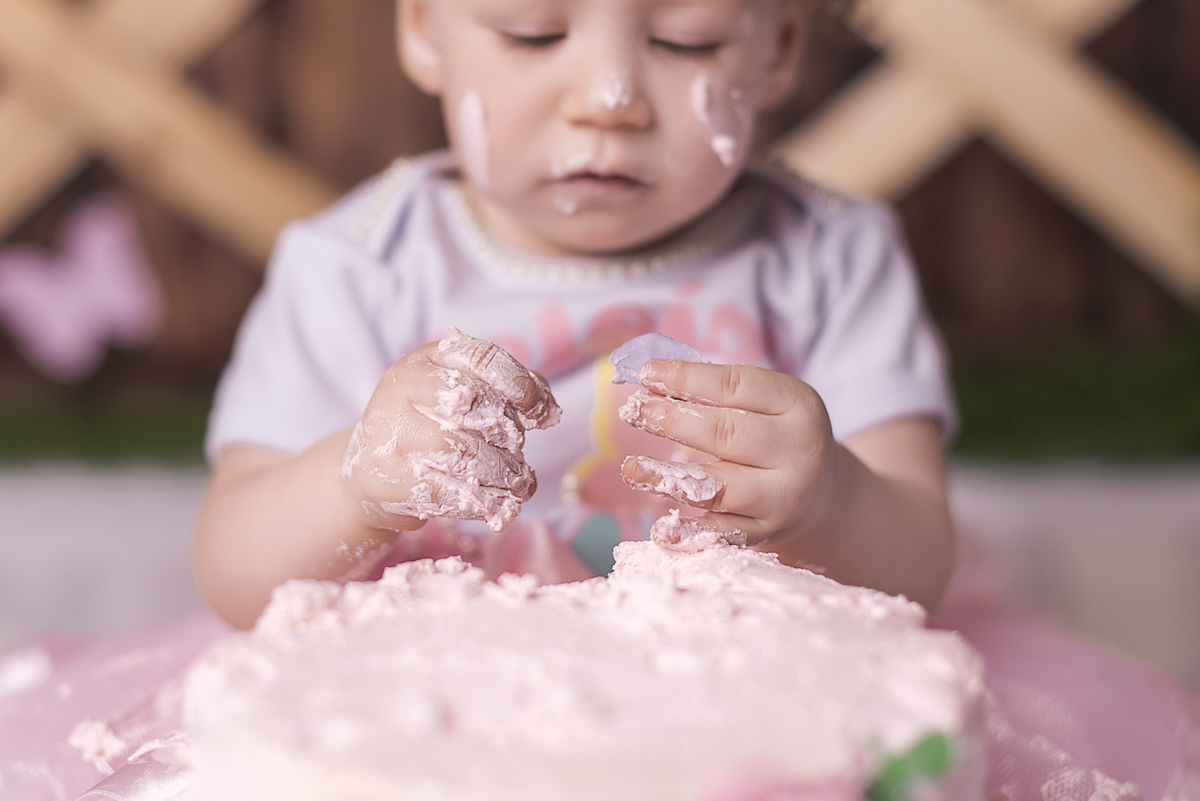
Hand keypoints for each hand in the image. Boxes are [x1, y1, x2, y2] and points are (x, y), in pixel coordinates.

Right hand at [341, 330, 559, 532]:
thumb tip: (548, 410)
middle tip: (519, 454)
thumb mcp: (467, 396)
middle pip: (475, 407)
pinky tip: (496, 506)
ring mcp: (390, 433)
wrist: (371, 470)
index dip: (518, 384)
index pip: (481, 359)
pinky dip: (481, 502)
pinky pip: (446, 492)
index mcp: (428, 359)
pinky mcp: (387, 478)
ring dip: (502, 474)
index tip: (538, 411)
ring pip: (463, 453)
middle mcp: (403, 389)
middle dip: (509, 435)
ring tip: (518, 485)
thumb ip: (511, 392)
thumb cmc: (434, 427)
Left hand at [619, 359, 843, 551]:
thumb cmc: (775, 434)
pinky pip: (723, 533)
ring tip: (632, 469)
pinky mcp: (767, 533)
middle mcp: (798, 450)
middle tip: (634, 411)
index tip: (646, 373)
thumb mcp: (764, 403)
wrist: (824, 494)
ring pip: (722, 487)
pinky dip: (691, 532)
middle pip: (727, 433)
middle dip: (674, 421)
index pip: (736, 386)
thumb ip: (714, 391)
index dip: (687, 378)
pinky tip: (661, 529)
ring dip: (670, 477)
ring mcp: (784, 496)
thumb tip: (649, 380)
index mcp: (798, 404)